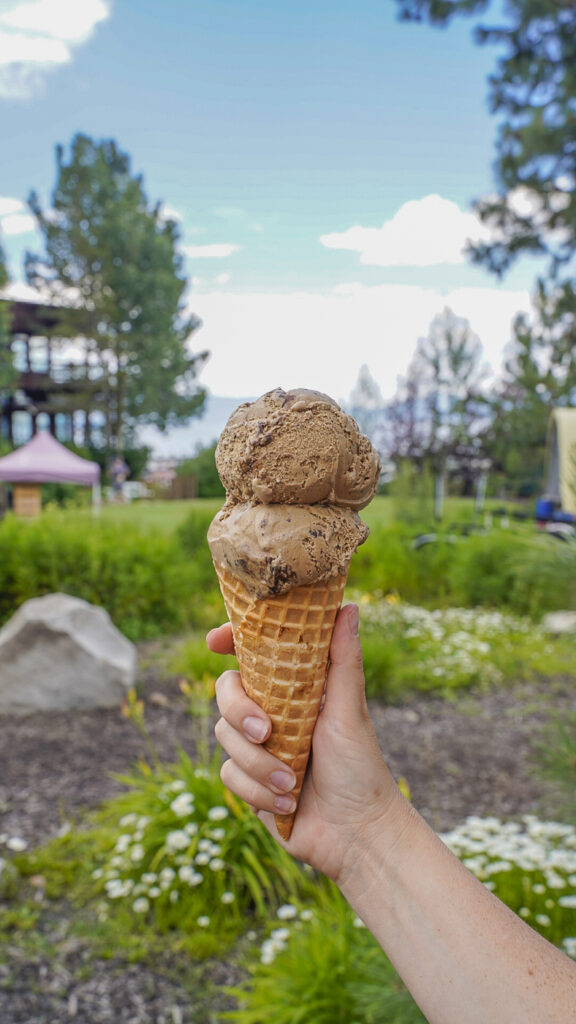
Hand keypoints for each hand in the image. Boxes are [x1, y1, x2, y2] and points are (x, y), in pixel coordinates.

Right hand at [207, 604, 408, 885]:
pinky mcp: (248, 781)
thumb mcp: (349, 710)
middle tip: (266, 733)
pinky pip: (229, 774)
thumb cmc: (361, 767)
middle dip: (239, 712)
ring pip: (224, 737)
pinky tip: (287, 801)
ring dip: (259, 764)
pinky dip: (257, 790)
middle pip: (225, 691)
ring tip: (292, 782)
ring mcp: (257, 747)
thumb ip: (343, 660)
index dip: (228, 640)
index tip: (215, 640)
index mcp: (294, 688)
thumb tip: (348, 606)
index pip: (251, 653)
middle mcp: (271, 712)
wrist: (355, 833)